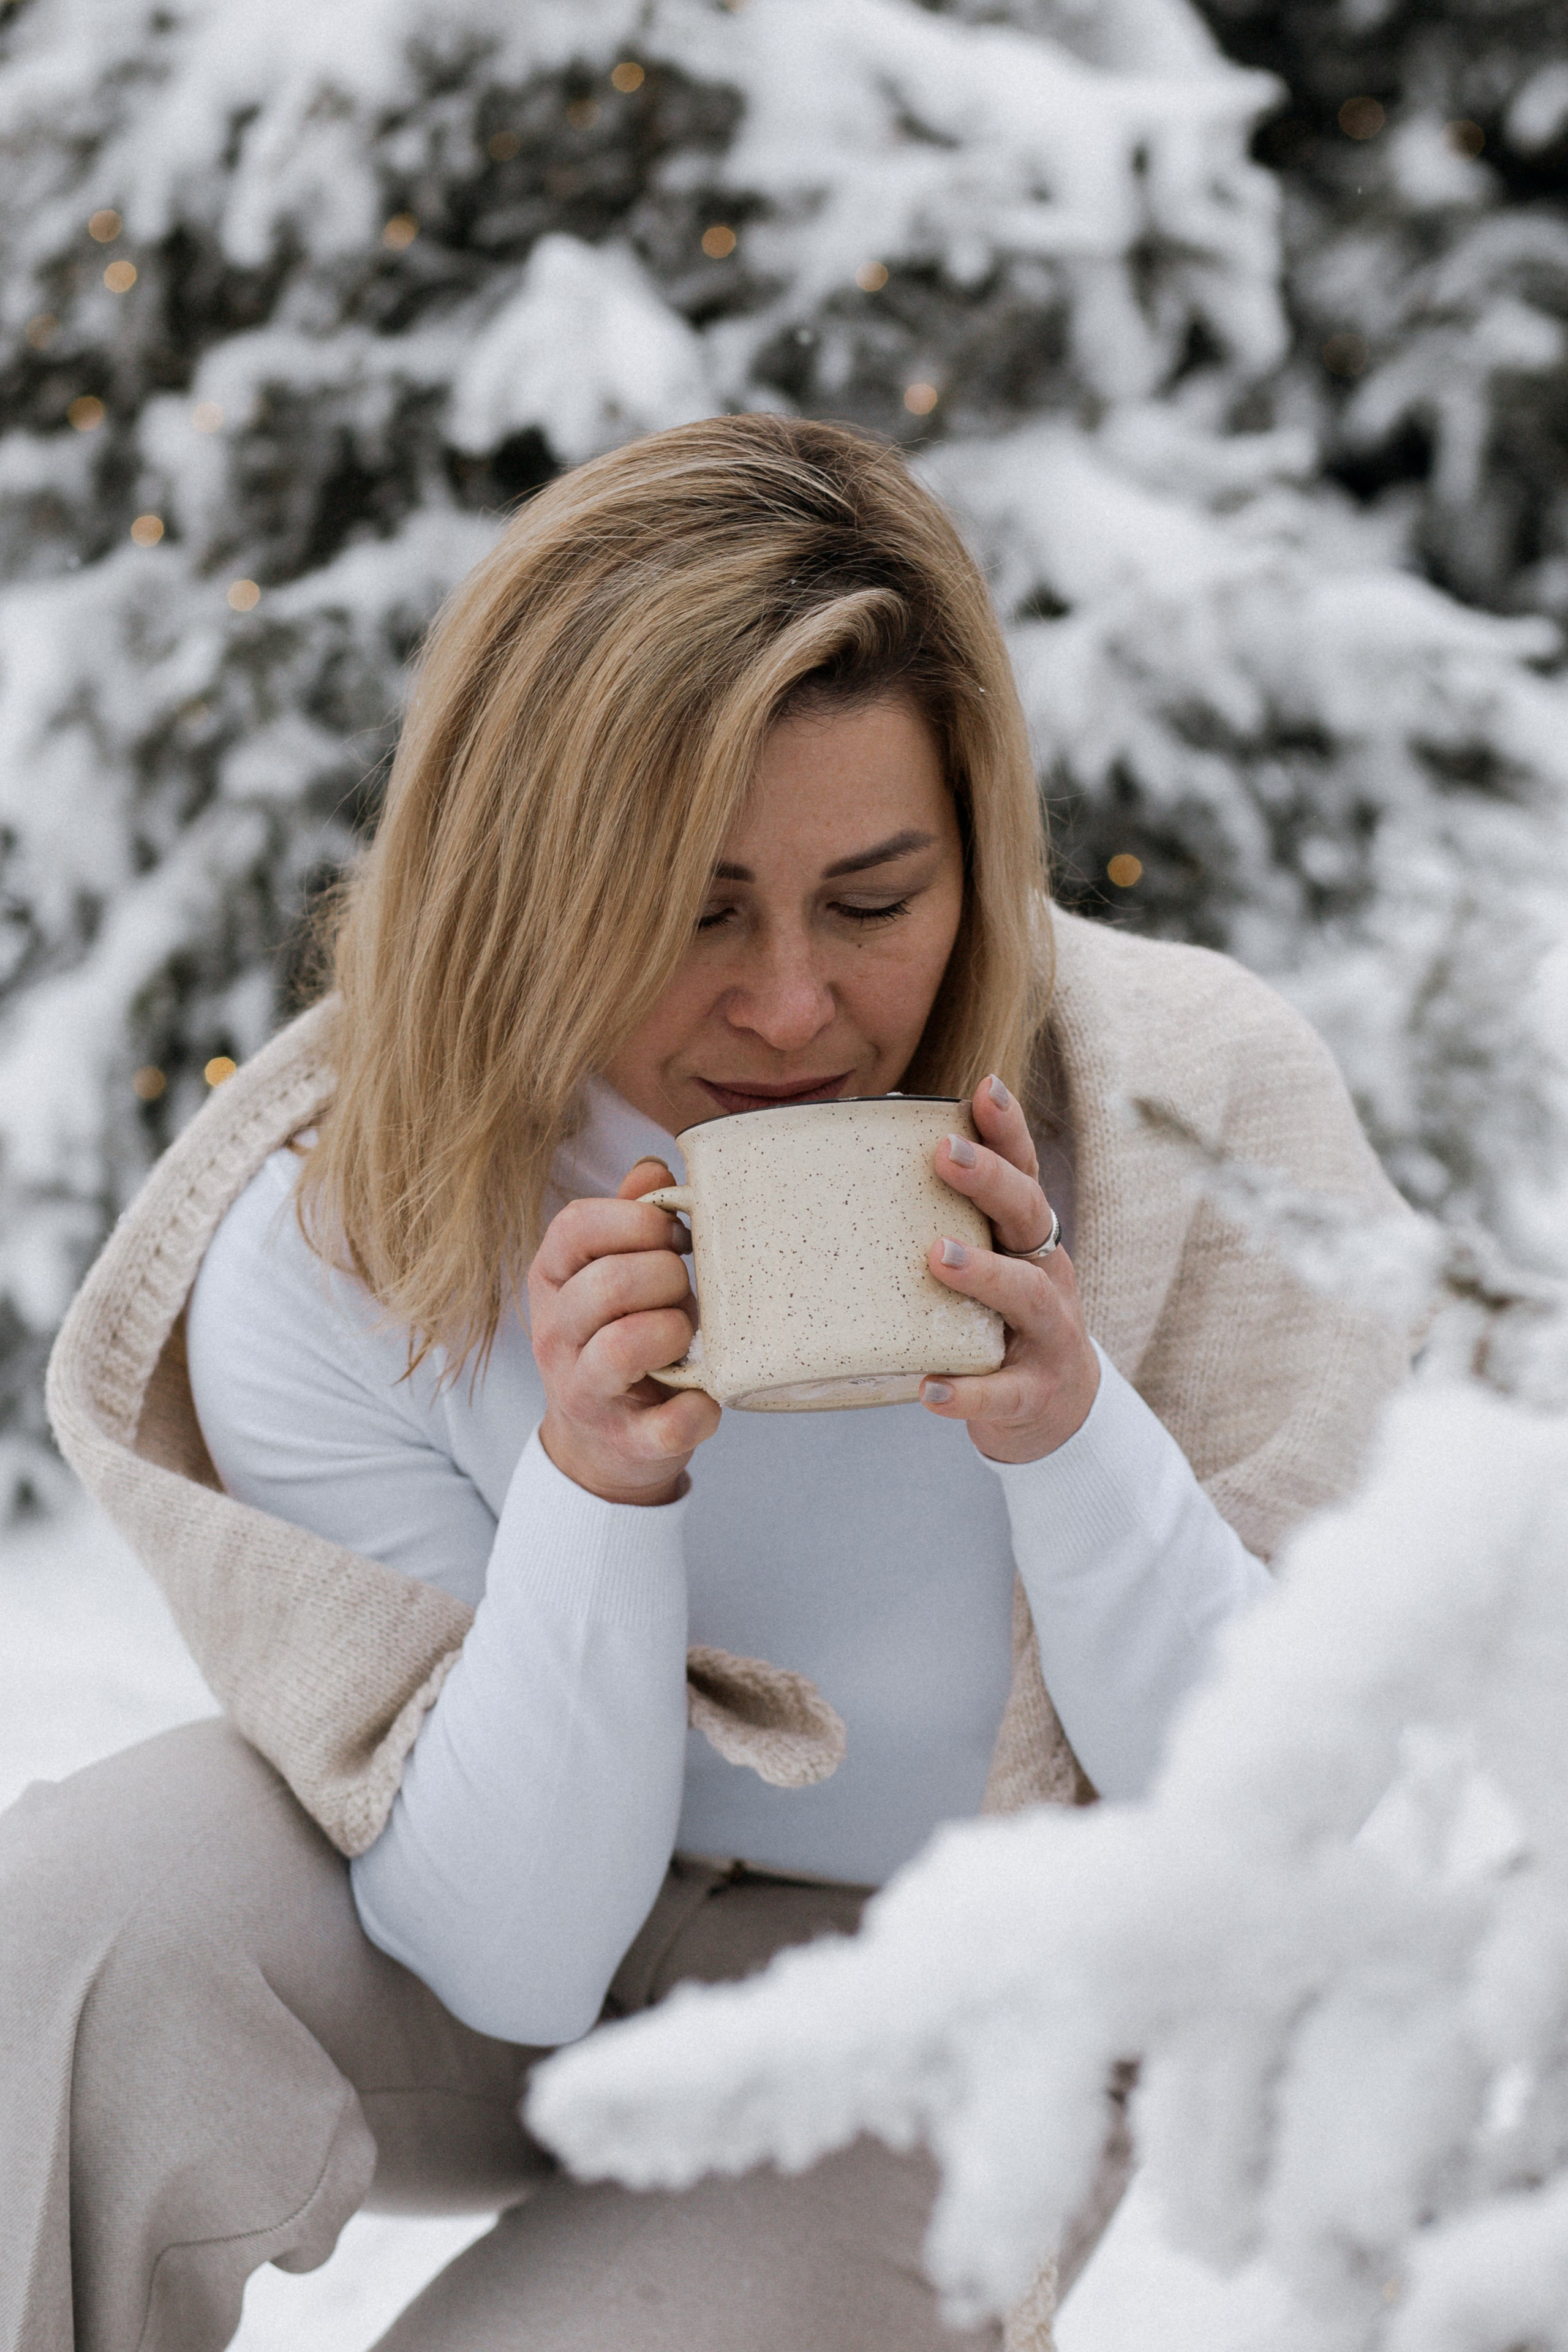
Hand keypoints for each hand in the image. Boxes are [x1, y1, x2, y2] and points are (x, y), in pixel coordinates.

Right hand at [530, 1159, 720, 1506]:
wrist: (604, 1444)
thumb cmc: (623, 1335)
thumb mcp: (614, 1272)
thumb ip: (631, 1218)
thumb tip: (655, 1166)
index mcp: (553, 1281)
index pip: (574, 1227)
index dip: (633, 1219)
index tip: (672, 1231)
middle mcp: (557, 1337)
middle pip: (607, 1284)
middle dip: (665, 1276)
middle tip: (684, 1286)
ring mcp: (586, 1394)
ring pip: (623, 1348)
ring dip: (673, 1331)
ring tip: (687, 1335)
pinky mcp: (627, 1443)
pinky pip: (669, 1425)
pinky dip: (700, 1409)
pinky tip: (707, 1395)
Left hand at [921, 1074, 1099, 1463]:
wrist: (1052, 1409)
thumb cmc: (993, 1319)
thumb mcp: (980, 1263)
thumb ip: (934, 1222)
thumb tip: (850, 1164)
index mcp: (1023, 1237)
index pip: (1022, 1172)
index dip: (1008, 1130)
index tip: (984, 1087)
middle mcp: (1046, 1272)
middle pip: (1028, 1215)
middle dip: (990, 1180)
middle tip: (944, 1154)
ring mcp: (1048, 1334)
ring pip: (1028, 1295)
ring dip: (984, 1272)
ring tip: (937, 1257)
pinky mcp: (1034, 1392)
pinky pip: (1004, 1392)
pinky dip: (970, 1391)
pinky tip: (931, 1390)